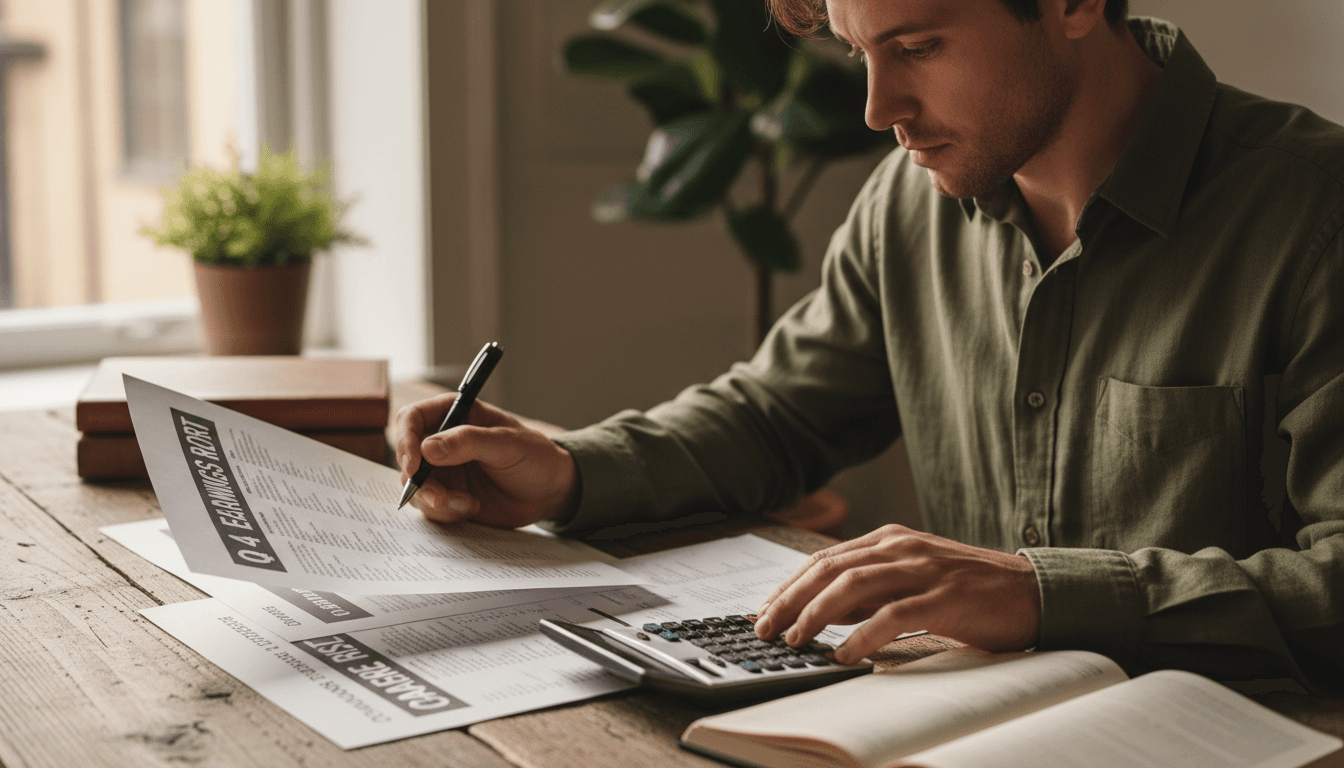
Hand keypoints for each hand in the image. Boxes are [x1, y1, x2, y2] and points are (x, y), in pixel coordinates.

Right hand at [393, 394, 577, 528]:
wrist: (550, 492)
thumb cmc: (535, 457)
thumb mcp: (508, 444)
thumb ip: (469, 442)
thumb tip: (428, 448)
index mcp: (455, 415)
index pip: (412, 418)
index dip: (406, 440)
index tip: (415, 466)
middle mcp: (442, 442)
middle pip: (407, 457)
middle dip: (419, 481)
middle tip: (440, 498)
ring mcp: (443, 471)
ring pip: (415, 486)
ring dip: (434, 500)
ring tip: (467, 505)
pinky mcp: (448, 496)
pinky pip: (430, 507)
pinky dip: (446, 512)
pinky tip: (472, 508)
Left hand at [754, 524, 1040, 663]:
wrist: (1032, 591)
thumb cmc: (969, 590)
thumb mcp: (912, 579)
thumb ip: (870, 590)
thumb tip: (823, 611)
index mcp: (889, 539)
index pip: (824, 559)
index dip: (789, 585)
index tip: (764, 610)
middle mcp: (900, 547)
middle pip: (829, 569)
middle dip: (790, 599)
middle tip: (766, 627)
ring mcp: (922, 569)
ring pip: (854, 586)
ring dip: (817, 615)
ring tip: (797, 640)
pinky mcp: (944, 596)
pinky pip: (893, 614)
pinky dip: (863, 635)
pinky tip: (845, 653)